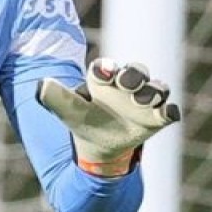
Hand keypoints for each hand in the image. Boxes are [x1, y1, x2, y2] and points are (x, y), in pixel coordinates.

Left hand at [37, 58, 180, 176]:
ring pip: (156, 87)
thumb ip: (55, 97)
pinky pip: (169, 110)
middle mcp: (127, 85)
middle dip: (133, 75)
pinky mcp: (158, 116)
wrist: (101, 144)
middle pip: (136, 71)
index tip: (103, 71)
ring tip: (145, 99)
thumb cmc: (84, 121)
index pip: (105, 68)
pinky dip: (170, 110)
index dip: (106, 67)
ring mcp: (145, 99)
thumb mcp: (68, 110)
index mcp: (103, 79)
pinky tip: (168, 113)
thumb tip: (41, 84)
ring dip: (154, 90)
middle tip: (127, 82)